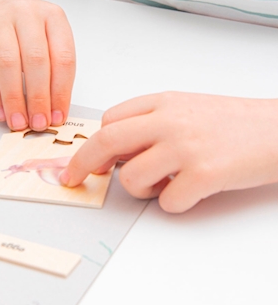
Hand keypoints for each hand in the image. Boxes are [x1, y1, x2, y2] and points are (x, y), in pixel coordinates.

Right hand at [0, 0, 74, 130]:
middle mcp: (27, 14)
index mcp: (53, 17)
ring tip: (18, 121)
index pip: (63, 58)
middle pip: (36, 60)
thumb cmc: (25, 27)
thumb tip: (53, 110)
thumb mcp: (47, 36)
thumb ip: (53, 68)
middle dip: (38, 97)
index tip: (58, 116)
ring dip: (13, 98)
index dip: (61, 91)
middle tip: (38, 123)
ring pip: (8, 63)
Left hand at [61, 92, 277, 212]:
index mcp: (162, 102)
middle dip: (82, 164)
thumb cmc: (231, 122)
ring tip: (162, 185)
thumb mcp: (184, 108)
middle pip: (106, 142)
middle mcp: (169, 120)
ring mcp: (186, 146)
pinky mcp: (204, 174)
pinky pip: (166, 201)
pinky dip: (172, 203)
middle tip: (72, 179)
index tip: (89, 160)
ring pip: (131, 178)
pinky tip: (190, 191)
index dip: (93, 144)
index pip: (109, 121)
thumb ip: (148, 123)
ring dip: (139, 190)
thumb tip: (113, 152)